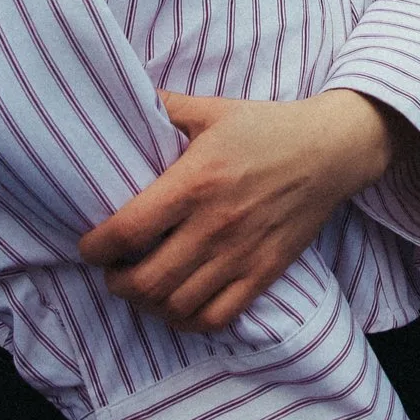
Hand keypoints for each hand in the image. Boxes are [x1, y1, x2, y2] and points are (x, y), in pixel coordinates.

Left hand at [76, 88, 395, 332]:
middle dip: (116, 283)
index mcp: (195, 182)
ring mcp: (242, 255)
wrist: (331, 151)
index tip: (89, 245)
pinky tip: (177, 304)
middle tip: (111, 270)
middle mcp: (215, 225)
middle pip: (147, 281)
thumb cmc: (266, 128)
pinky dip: (188, 320)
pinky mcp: (264, 273)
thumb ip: (162, 107)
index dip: (96, 247)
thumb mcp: (210, 110)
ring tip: (140, 287)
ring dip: (147, 304)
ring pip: (177, 306)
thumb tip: (120, 99)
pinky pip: (217, 317)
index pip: (129, 229)